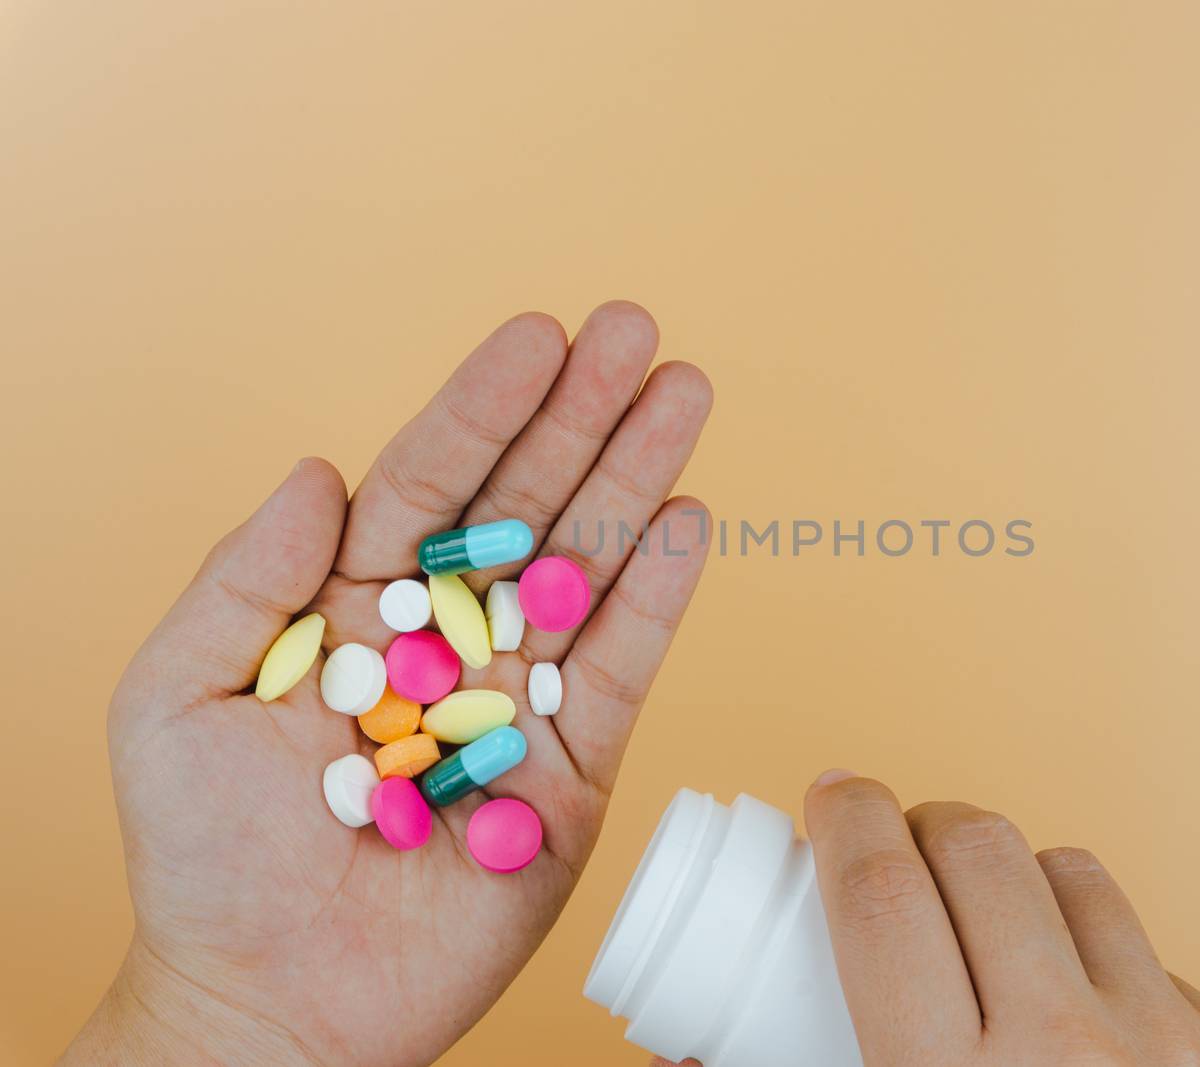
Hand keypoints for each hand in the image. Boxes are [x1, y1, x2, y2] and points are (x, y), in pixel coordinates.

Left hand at [62, 303, 712, 1065]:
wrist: (279, 1002)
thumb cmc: (207, 860)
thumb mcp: (180, 700)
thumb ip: (247, 579)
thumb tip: (320, 469)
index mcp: (354, 607)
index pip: (428, 482)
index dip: (483, 407)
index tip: (537, 334)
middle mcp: (446, 637)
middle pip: (524, 505)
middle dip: (581, 416)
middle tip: (634, 329)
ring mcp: (517, 698)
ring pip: (587, 568)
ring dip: (637, 478)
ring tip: (684, 392)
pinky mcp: (573, 767)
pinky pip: (623, 668)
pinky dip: (660, 596)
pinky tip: (687, 519)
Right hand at [658, 775, 1199, 1066]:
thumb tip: (684, 1049)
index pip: (879, 893)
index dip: (844, 817)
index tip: (831, 796)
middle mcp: (1070, 1054)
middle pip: (979, 852)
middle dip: (921, 822)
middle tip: (896, 843)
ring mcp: (1170, 1053)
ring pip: (1077, 877)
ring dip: (1016, 870)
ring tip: (986, 907)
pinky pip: (1158, 957)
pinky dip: (1103, 950)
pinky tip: (1080, 998)